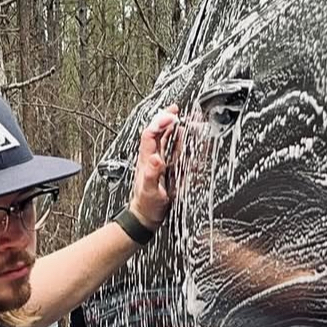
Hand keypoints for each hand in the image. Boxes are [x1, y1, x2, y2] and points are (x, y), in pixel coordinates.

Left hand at [128, 106, 177, 228]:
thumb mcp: (149, 190)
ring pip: (163, 140)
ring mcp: (157, 163)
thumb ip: (151, 174)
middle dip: (165, 119)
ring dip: (170, 128)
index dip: (159, 123)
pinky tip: (181, 138)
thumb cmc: (146, 205)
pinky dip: (175, 141)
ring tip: (179, 118)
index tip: (171, 116)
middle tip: (175, 109)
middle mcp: (151, 158)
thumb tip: (155, 157)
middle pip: (156, 133)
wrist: (145, 216)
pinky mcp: (164, 170)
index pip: (151, 134)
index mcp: (147, 160)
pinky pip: (170, 151)